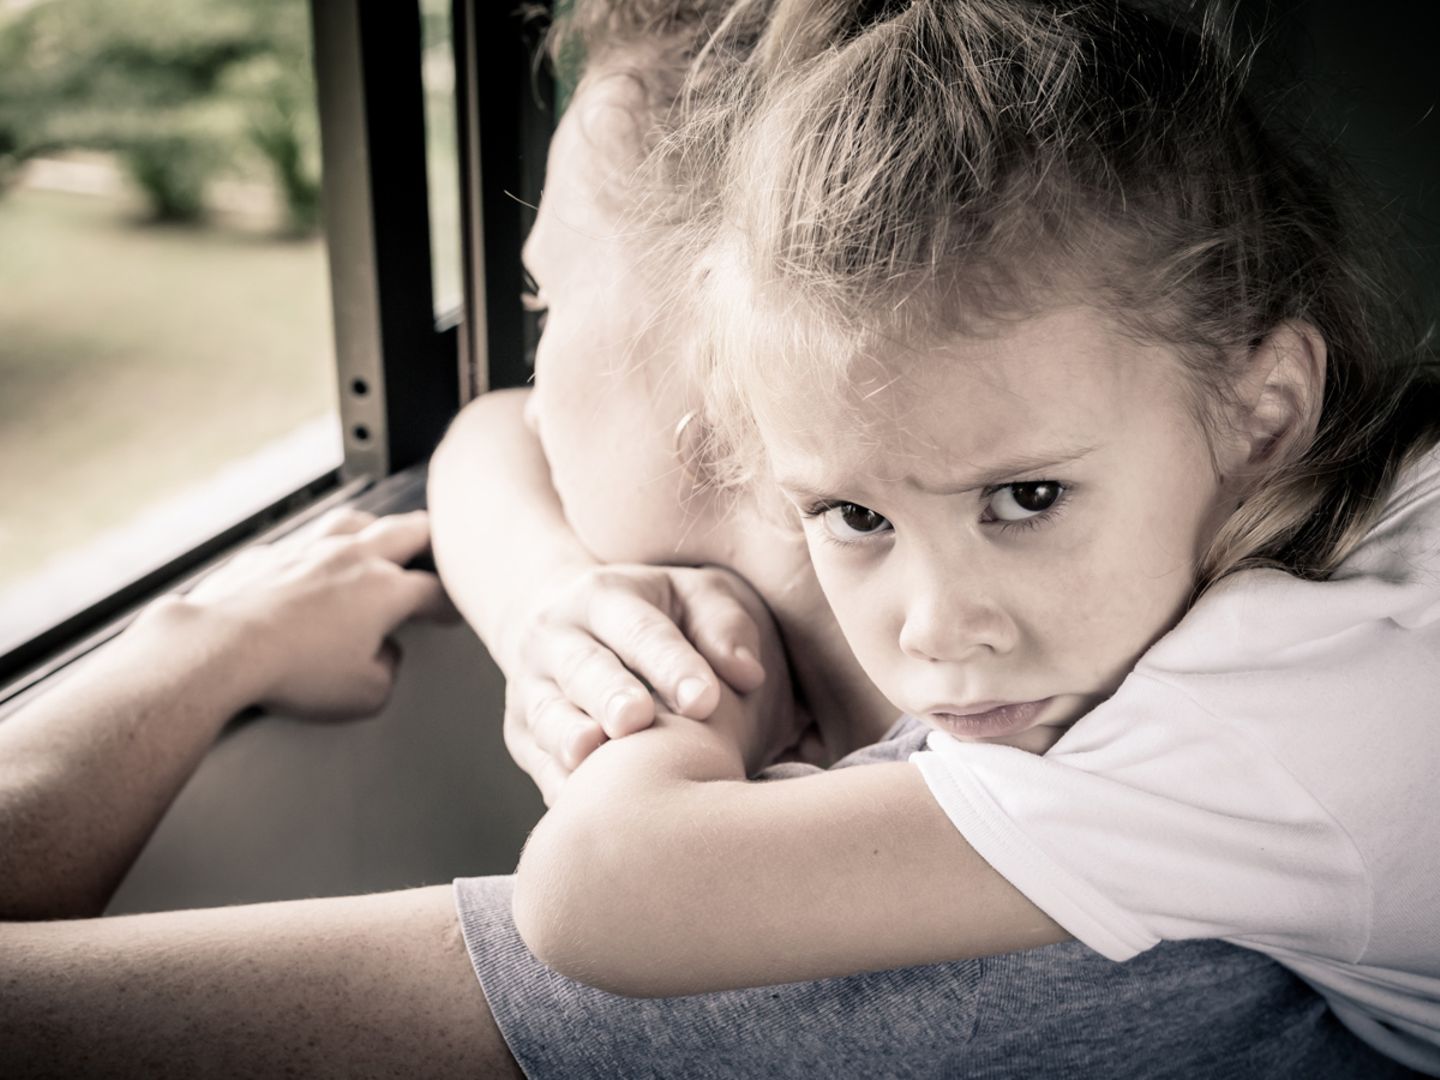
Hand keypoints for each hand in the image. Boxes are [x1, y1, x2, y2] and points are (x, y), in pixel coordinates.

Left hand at [154, 509, 453, 719]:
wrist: (221, 649)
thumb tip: (383, 655)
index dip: (450, 603)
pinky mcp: (268, 555)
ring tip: (381, 537)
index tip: (452, 613)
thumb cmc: (294, 673)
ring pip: (355, 521)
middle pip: (408, 531)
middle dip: (432, 541)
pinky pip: (303, 542)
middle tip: (440, 548)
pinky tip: (312, 563)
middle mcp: (353, 557)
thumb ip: (387, 671)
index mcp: (386, 589)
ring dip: (376, 528)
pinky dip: (318, 550)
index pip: (435, 589)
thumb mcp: (364, 694)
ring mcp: (308, 549)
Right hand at [502, 564, 771, 802]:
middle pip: (584, 668)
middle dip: (609, 695)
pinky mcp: (522, 735)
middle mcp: (557, 637)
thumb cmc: (657, 616)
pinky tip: (578, 804)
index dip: (672, 665)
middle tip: (636, 721)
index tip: (705, 701)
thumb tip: (748, 674)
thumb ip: (724, 624)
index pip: (640, 630)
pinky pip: (536, 762)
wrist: (569, 627)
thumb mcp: (695, 596)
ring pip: (548, 714)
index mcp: (604, 596)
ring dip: (568, 738)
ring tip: (589, 757)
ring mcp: (532, 688)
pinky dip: (555, 782)